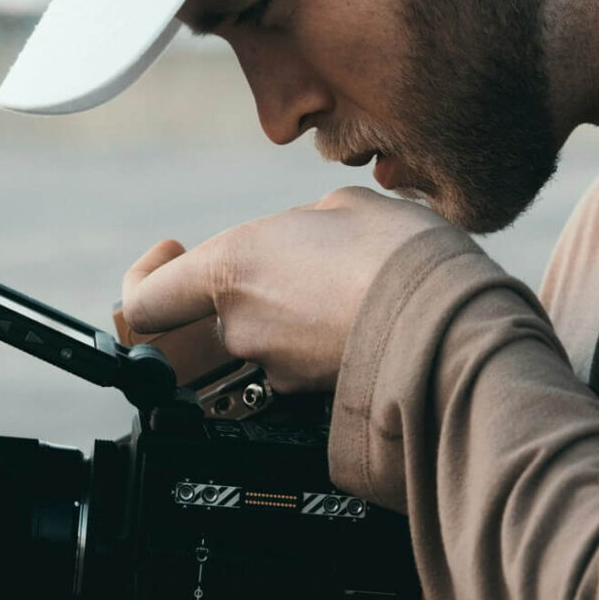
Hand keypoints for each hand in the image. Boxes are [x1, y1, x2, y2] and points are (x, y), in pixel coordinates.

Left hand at [121, 186, 445, 393]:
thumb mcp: (343, 206)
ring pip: (267, 333)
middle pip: (221, 310)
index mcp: (233, 268)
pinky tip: (366, 311)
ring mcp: (279, 367)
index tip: (169, 254)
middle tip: (310, 253)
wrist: (453, 324)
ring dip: (295, 309)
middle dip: (257, 281)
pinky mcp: (314, 393)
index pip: (147, 302)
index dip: (144, 278)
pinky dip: (324, 337)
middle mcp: (245, 326)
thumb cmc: (400, 256)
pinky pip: (304, 358)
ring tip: (351, 280)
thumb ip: (300, 226)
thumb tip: (302, 242)